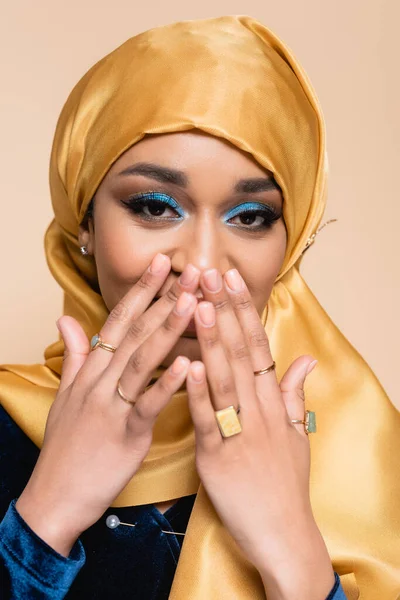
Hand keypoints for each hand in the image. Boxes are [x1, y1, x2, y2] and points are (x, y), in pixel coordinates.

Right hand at [16, 256, 199, 555]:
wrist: (56, 494)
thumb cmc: (66, 444)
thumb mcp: (66, 395)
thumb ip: (75, 355)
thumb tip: (66, 319)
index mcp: (91, 370)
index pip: (118, 321)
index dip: (141, 291)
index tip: (162, 263)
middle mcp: (99, 381)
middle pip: (135, 333)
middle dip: (164, 299)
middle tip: (192, 272)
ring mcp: (111, 406)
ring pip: (141, 360)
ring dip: (168, 329)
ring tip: (194, 303)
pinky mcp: (125, 435)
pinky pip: (147, 405)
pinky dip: (167, 384)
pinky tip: (188, 363)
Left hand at [185, 268, 334, 598]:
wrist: (282, 531)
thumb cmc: (285, 482)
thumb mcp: (296, 434)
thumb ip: (294, 393)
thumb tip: (304, 359)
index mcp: (273, 402)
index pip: (258, 345)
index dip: (245, 311)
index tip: (233, 279)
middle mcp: (258, 410)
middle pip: (240, 353)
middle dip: (224, 311)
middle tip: (210, 274)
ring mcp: (239, 431)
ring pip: (224, 378)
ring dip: (211, 340)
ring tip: (199, 304)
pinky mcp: (218, 456)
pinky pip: (208, 419)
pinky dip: (198, 392)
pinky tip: (188, 365)